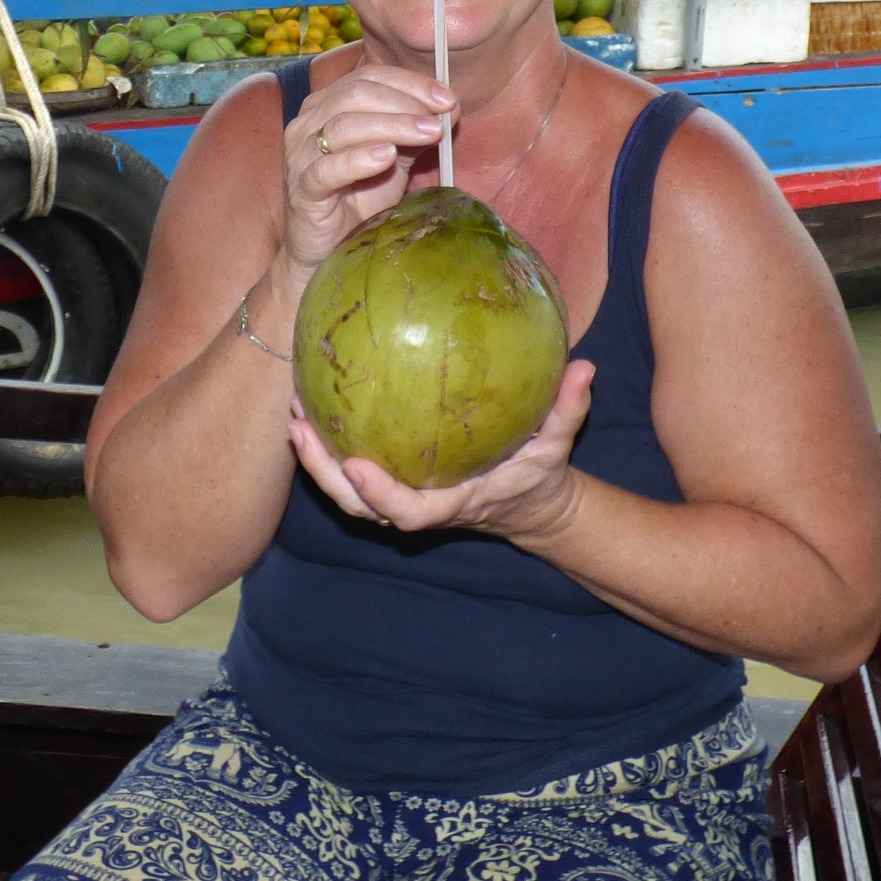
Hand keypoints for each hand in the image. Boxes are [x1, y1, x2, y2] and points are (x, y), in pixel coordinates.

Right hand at [273, 59, 454, 290]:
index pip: (369, 76)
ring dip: (392, 126)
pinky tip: (388, 157)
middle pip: (356, 93)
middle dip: (405, 102)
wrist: (328, 250)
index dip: (411, 82)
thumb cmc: (360, 199)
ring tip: (428, 134)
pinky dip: (360, 158)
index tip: (448, 99)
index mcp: (328, 104)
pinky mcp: (302, 189)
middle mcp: (309, 122)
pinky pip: (328, 168)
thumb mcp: (395, 158)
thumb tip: (449, 107)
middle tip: (440, 119)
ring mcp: (300, 155)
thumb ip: (414, 131)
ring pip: (344, 125)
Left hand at [289, 358, 595, 544]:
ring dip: (315, 458)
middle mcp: (419, 505)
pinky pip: (351, 469)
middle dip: (324, 473)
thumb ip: (568, 408)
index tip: (358, 467)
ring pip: (345, 493)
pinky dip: (328, 444)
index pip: (410, 512)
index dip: (381, 496)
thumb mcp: (559, 443)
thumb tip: (585, 368)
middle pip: (359, 506)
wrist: (528, 504)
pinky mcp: (392, 481)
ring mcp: (401, 496)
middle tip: (300, 425)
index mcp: (453, 504)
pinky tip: (312, 399)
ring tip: (294, 410)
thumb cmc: (539, 473)